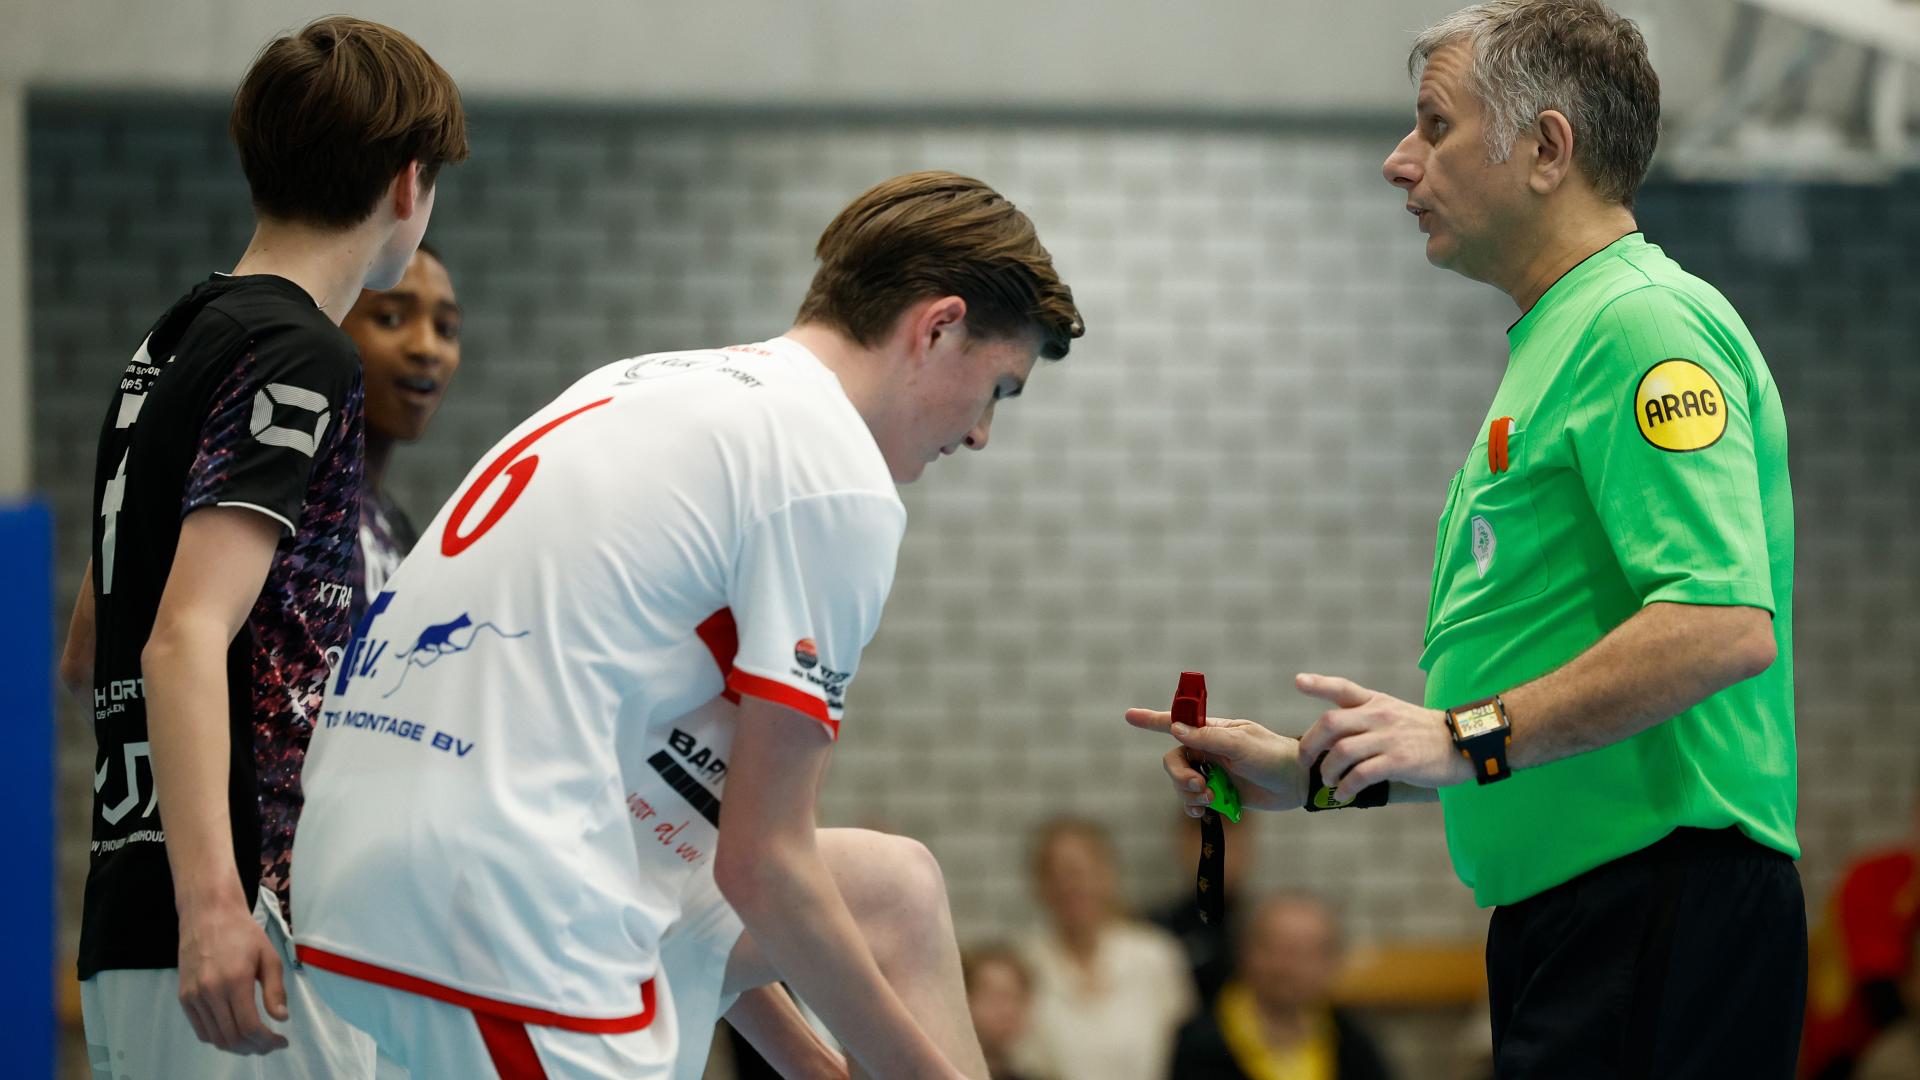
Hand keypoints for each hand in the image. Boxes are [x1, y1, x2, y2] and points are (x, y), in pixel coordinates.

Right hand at [176, 899, 288, 1054]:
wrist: (208, 915)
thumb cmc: (243, 933)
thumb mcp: (269, 956)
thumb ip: (275, 990)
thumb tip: (281, 1019)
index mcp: (235, 980)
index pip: (250, 1026)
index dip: (268, 1041)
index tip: (282, 1041)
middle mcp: (210, 991)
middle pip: (232, 1037)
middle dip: (255, 1047)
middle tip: (270, 1045)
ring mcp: (193, 996)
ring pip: (215, 1038)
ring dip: (237, 1047)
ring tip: (255, 1043)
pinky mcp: (184, 997)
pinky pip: (201, 1030)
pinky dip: (218, 1038)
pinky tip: (234, 1034)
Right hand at [1124, 708, 1305, 813]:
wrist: (1296, 783)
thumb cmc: (1274, 756)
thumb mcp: (1242, 745)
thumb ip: (1208, 739)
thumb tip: (1177, 729)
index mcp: (1212, 731)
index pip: (1176, 723)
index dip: (1151, 720)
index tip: (1129, 716)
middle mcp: (1208, 750)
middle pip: (1173, 761)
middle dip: (1180, 777)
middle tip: (1200, 787)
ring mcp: (1212, 773)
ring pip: (1180, 783)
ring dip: (1189, 795)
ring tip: (1211, 800)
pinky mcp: (1218, 794)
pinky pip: (1192, 801)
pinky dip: (1193, 807)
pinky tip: (1203, 811)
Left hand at [1294, 673, 1471, 801]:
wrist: (1463, 744)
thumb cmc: (1423, 733)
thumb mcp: (1394, 713)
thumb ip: (1365, 717)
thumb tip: (1331, 735)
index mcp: (1376, 702)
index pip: (1343, 687)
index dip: (1319, 684)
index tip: (1299, 682)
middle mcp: (1379, 715)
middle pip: (1330, 723)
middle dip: (1310, 745)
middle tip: (1305, 761)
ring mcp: (1388, 738)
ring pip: (1341, 752)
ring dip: (1327, 770)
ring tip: (1329, 780)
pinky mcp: (1399, 761)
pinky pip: (1361, 774)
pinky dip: (1346, 786)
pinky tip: (1344, 793)